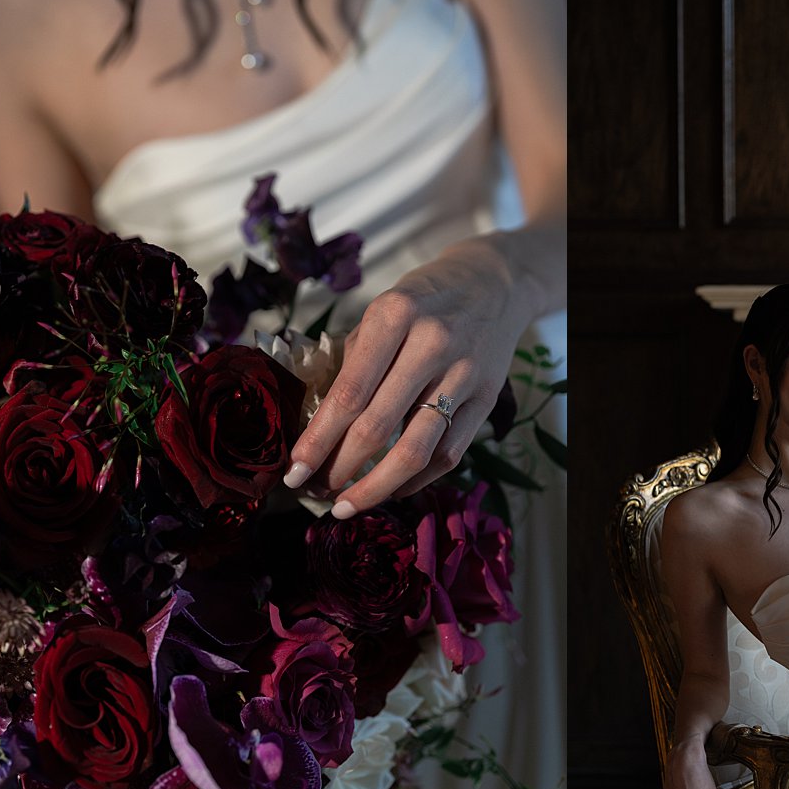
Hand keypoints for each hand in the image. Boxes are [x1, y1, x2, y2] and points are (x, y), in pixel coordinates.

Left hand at [282, 243, 545, 516]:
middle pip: (377, 427)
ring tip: (346, 505)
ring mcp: (464, 373)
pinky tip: (391, 489)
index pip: (347, 394)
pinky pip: (448, 454)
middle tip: (315, 493)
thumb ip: (353, 362)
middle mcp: (431, 343)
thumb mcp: (381, 311)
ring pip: (416, 451)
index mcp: (393, 316)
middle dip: (339, 469)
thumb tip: (317, 428)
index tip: (294, 471)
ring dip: (375, 488)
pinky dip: (416, 480)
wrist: (494, 282)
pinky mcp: (488, 398)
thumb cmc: (422, 300)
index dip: (317, 440)